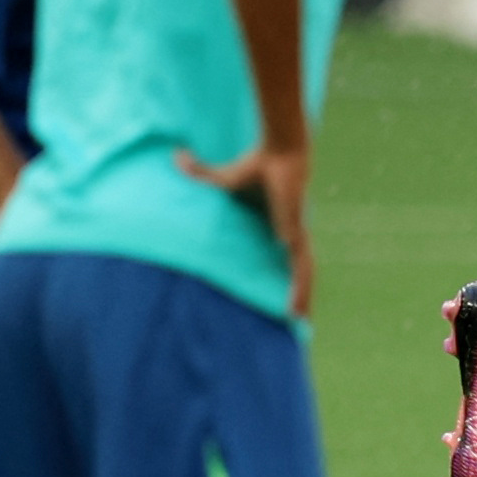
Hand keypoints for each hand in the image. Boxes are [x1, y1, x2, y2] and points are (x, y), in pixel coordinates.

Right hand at [177, 139, 311, 316]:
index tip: (276, 294)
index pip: (279, 257)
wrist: (277, 154)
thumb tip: (174, 155)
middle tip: (294, 318)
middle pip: (293, 271)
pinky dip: (299, 288)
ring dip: (300, 297)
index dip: (279, 275)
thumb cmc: (254, 165)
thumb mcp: (220, 180)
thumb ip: (198, 172)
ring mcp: (295, 236)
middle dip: (295, 292)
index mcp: (275, 225)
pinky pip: (301, 268)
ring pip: (301, 274)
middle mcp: (288, 233)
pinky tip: (297, 310)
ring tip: (298, 322)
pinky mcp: (296, 236)